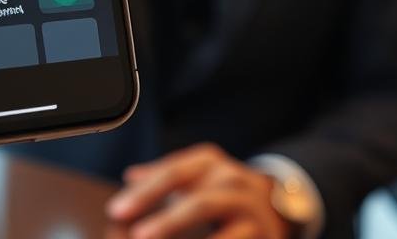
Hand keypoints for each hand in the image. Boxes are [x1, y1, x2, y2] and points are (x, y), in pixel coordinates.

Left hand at [106, 144, 289, 238]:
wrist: (280, 206)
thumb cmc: (225, 193)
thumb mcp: (198, 177)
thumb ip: (165, 178)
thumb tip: (130, 177)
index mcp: (211, 164)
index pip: (174, 173)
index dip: (145, 192)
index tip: (117, 210)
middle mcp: (234, 181)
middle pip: (196, 199)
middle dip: (163, 217)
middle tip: (134, 233)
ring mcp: (251, 210)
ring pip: (212, 215)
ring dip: (177, 226)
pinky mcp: (263, 234)